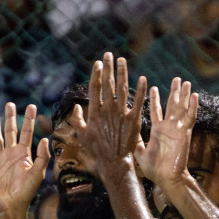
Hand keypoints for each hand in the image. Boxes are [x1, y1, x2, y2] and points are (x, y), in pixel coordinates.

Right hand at [0, 102, 50, 218]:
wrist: (9, 206)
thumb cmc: (25, 192)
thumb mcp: (37, 175)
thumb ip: (41, 157)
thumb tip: (45, 138)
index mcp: (23, 154)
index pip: (27, 133)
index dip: (29, 120)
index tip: (32, 106)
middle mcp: (11, 155)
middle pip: (11, 132)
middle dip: (11, 118)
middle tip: (11, 104)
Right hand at [68, 53, 147, 179]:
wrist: (114, 164)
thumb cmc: (97, 151)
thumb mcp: (82, 136)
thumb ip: (77, 120)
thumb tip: (76, 106)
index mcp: (95, 112)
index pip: (95, 88)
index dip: (96, 74)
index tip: (98, 63)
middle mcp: (108, 110)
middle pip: (108, 84)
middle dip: (108, 68)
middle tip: (109, 54)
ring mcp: (121, 114)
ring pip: (122, 89)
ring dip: (122, 73)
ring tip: (122, 60)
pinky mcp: (133, 120)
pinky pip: (138, 102)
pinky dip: (141, 90)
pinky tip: (143, 78)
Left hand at [134, 78, 198, 188]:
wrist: (167, 179)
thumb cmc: (154, 170)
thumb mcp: (139, 153)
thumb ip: (134, 141)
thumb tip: (124, 132)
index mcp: (157, 130)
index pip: (156, 110)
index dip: (155, 99)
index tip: (153, 87)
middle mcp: (168, 127)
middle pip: (172, 105)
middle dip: (174, 92)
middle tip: (176, 79)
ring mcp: (178, 130)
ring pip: (182, 108)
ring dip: (184, 95)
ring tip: (186, 82)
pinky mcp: (185, 134)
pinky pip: (190, 118)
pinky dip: (192, 107)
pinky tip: (194, 96)